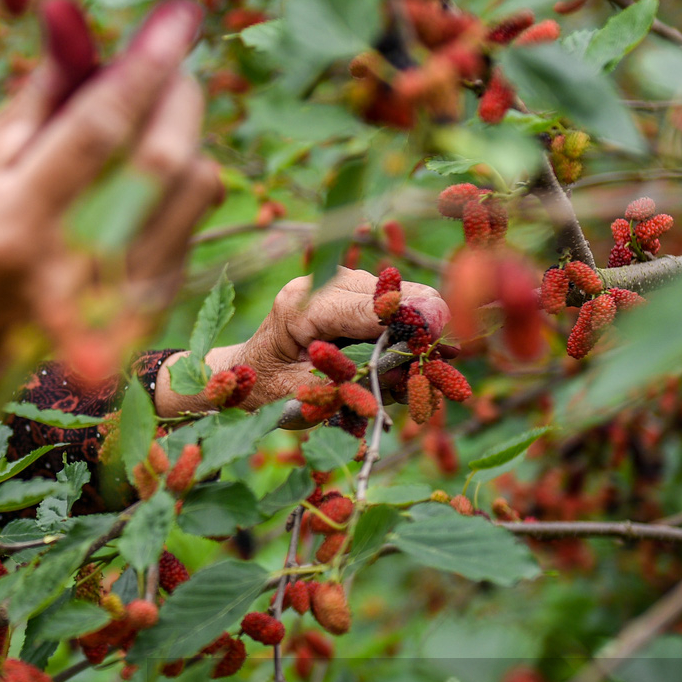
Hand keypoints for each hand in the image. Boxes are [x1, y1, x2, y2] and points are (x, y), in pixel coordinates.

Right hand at [0, 0, 223, 541]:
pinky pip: (194, 218)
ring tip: (148, 121)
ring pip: (195, 187)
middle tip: (174, 58)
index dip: (143, 66)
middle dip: (181, 93)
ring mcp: (118, 295)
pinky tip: (139, 181)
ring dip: (184, 135)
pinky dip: (178, 181)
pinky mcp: (150, 307)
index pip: (97, 129)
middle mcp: (73, 264)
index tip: (176, 17)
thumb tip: (78, 18)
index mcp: (16, 220)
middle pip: (162, 161)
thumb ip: (40, 98)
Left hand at [155, 269, 448, 415]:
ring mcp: (335, 283)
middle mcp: (320, 286)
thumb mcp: (300, 398)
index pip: (367, 305)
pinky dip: (404, 332)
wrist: (238, 373)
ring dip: (412, 335)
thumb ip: (347, 386)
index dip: (410, 317)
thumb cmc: (263, 390)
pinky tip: (396, 360)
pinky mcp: (349, 291)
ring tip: (403, 377)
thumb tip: (402, 377)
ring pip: (398, 296)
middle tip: (428, 371)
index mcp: (299, 308)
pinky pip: (390, 305)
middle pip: (392, 293)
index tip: (443, 332)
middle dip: (418, 331)